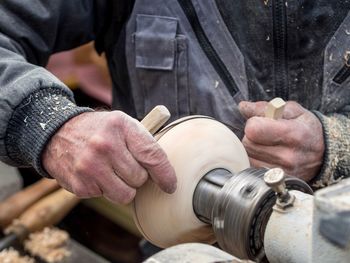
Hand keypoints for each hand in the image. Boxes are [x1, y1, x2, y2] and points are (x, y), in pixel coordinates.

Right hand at [42, 111, 176, 203]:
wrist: (57, 133)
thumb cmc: (99, 130)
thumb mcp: (122, 123)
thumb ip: (144, 141)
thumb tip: (167, 170)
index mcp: (121, 126)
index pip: (153, 156)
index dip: (165, 175)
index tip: (170, 185)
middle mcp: (105, 146)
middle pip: (140, 179)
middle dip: (137, 176)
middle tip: (124, 164)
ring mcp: (90, 166)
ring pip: (126, 195)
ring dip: (123, 187)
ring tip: (112, 171)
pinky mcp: (80, 185)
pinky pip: (106, 197)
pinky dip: (104, 189)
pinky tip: (96, 174)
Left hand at [239, 101, 324, 181]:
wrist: (324, 153)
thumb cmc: (307, 129)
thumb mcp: (293, 111)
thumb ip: (266, 107)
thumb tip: (243, 107)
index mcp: (293, 134)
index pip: (254, 129)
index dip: (253, 123)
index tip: (260, 122)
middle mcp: (288, 156)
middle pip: (248, 143)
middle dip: (251, 135)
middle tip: (263, 133)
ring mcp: (281, 170)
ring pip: (247, 156)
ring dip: (251, 148)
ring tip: (266, 143)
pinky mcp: (276, 179)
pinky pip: (251, 167)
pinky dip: (254, 159)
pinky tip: (265, 154)